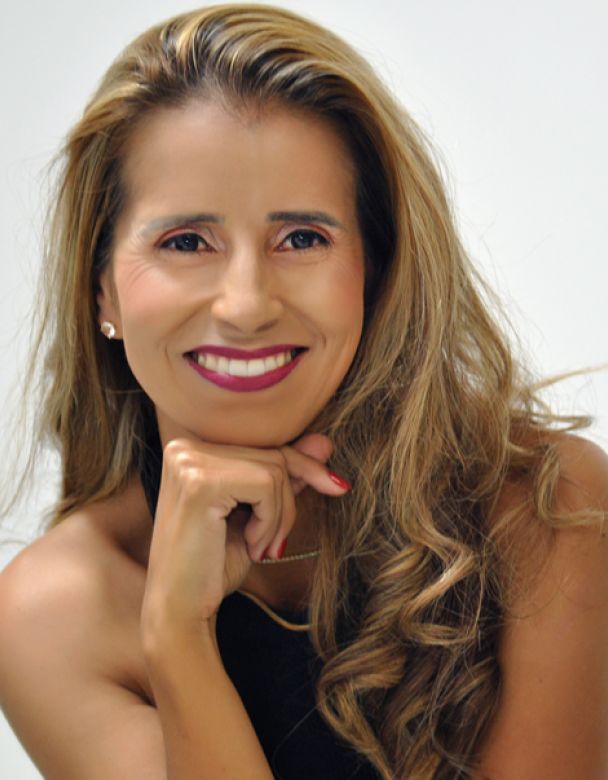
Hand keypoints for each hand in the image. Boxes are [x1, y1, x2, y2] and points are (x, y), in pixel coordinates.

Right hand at [140, 433, 349, 642]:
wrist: (180, 611)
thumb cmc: (214, 564)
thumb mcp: (257, 514)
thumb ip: (284, 477)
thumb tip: (324, 443)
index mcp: (192, 451)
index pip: (265, 447)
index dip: (305, 467)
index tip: (337, 485)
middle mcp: (184, 447)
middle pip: (273, 456)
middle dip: (288, 504)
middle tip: (275, 545)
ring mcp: (189, 462)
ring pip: (274, 471)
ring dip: (279, 518)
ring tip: (257, 547)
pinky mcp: (199, 482)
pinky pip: (265, 486)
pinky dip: (270, 521)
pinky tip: (250, 545)